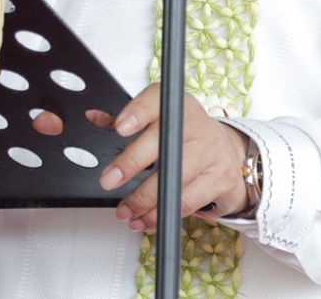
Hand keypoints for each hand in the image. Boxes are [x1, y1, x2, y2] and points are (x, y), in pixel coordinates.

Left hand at [96, 82, 250, 231]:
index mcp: (175, 105)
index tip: (120, 127)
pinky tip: (146, 219)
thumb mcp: (158, 117)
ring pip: (174, 180)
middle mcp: (196, 125)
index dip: (138, 113)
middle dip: (131, 165)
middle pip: (163, 144)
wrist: (227, 150)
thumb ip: (125, 118)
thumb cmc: (186, 132)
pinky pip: (187, 202)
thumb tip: (93, 117)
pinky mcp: (220, 180)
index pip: (156, 101)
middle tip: (108, 181)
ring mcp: (211, 153)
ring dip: (144, 201)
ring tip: (125, 210)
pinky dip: (162, 214)